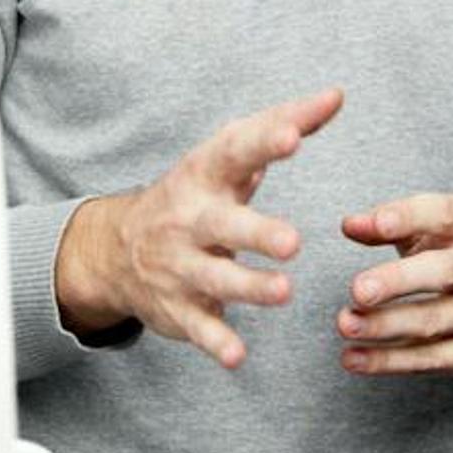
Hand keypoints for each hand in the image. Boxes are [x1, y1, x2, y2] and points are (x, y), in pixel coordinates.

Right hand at [58, 88, 342, 367]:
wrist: (116, 249)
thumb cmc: (197, 194)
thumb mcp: (228, 157)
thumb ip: (284, 126)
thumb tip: (337, 95)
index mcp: (205, 175)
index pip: (235, 153)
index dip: (265, 143)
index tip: (295, 134)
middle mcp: (190, 220)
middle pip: (223, 225)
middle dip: (256, 232)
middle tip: (293, 242)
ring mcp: (181, 266)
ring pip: (216, 279)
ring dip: (249, 287)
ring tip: (283, 293)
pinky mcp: (179, 308)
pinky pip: (199, 328)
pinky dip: (216, 343)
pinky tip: (237, 357)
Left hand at [334, 192, 452, 378]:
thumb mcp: (446, 228)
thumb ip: (396, 222)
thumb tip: (351, 225)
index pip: (445, 216)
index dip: (406, 218)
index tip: (371, 225)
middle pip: (443, 273)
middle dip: (398, 282)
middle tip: (359, 290)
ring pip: (431, 322)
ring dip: (384, 326)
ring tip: (346, 323)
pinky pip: (428, 359)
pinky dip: (388, 361)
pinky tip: (354, 357)